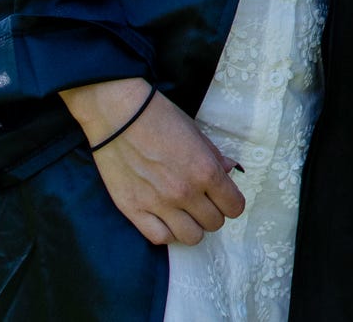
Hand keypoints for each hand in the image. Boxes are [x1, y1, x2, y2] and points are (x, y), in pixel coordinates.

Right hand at [60, 77, 244, 245]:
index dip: (232, 203)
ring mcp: (159, 204)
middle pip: (214, 223)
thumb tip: (231, 170)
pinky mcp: (134, 210)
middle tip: (204, 202)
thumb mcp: (195, 132)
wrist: (118, 115)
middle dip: (213, 213)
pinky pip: (160, 237)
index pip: (233, 206)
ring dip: (193, 226)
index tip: (226, 198)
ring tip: (186, 213)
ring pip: (191, 237)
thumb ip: (215, 156)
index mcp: (205, 170)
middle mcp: (185, 192)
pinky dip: (167, 232)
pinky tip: (166, 219)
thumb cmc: (160, 117)